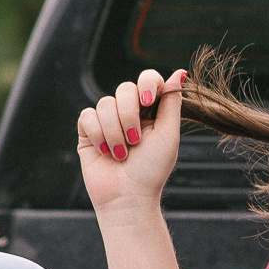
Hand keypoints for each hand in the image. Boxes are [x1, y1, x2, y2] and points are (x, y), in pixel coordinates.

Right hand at [78, 69, 185, 219]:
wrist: (128, 196)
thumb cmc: (152, 169)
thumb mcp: (168, 134)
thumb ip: (172, 103)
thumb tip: (180, 72)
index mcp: (151, 110)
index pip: (148, 79)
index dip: (147, 84)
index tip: (148, 101)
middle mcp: (129, 112)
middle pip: (125, 88)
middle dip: (130, 115)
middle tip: (135, 140)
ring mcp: (107, 121)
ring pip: (106, 104)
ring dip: (115, 131)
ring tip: (121, 154)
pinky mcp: (88, 131)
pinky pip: (88, 116)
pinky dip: (98, 134)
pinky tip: (105, 152)